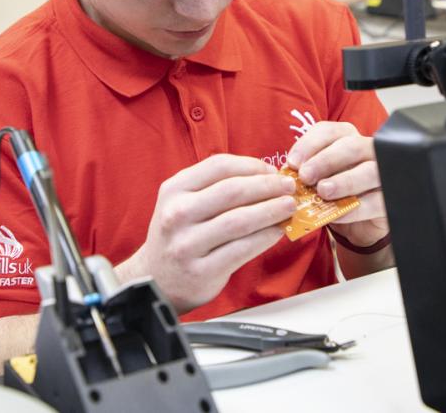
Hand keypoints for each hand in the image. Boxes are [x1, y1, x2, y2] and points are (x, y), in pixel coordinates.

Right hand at [116, 155, 296, 312]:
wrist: (156, 280)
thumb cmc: (180, 235)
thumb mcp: (184, 202)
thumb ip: (217, 187)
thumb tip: (267, 176)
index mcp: (174, 189)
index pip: (219, 166)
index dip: (252, 165)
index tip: (272, 170)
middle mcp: (177, 214)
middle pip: (232, 191)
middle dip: (268, 186)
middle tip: (290, 187)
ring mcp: (187, 244)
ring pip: (240, 220)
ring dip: (272, 210)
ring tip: (290, 207)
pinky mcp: (201, 270)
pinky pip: (242, 249)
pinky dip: (266, 237)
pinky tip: (278, 231)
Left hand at [286, 121, 387, 248]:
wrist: (361, 223)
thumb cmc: (336, 194)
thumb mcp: (318, 180)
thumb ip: (306, 174)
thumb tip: (288, 175)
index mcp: (347, 139)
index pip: (329, 132)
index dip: (309, 144)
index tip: (292, 163)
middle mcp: (368, 151)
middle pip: (351, 146)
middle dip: (326, 160)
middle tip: (305, 176)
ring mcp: (383, 174)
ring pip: (370, 171)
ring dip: (344, 181)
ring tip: (323, 192)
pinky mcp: (391, 199)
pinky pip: (377, 201)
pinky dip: (356, 209)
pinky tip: (337, 214)